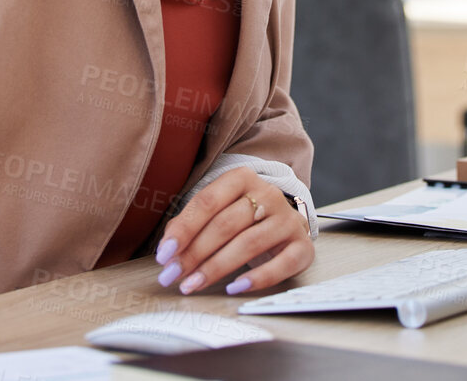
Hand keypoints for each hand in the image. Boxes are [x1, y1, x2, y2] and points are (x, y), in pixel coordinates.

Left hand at [153, 167, 313, 295]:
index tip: (164, 254)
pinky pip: (282, 264)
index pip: (207, 202)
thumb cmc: (243, 218)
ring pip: (249, 244)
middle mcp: (268, 194)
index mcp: (242, 178)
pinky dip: (257, 278)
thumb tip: (167, 251)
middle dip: (195, 253)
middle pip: (225, 224)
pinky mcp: (302, 246)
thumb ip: (191, 224)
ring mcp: (288, 219)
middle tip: (173, 275)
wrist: (284, 220)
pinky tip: (234, 288)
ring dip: (216, 268)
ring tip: (193, 284)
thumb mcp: (217, 210)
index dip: (184, 229)